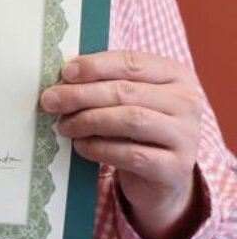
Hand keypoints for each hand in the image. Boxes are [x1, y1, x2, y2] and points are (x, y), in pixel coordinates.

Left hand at [40, 50, 202, 238]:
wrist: (163, 176)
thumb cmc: (139, 128)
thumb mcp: (131, 99)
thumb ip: (107, 83)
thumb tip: (63, 76)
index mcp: (175, 74)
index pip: (131, 62)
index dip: (95, 65)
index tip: (65, 72)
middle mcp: (187, 102)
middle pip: (126, 92)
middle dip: (82, 95)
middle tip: (51, 100)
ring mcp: (186, 136)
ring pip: (129, 120)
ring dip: (88, 120)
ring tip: (64, 125)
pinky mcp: (176, 168)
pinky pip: (131, 154)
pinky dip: (99, 148)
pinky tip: (81, 146)